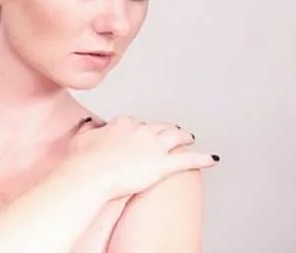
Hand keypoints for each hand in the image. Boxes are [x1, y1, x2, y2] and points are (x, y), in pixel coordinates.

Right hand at [61, 115, 218, 199]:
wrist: (92, 173)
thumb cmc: (84, 159)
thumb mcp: (82, 137)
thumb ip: (88, 127)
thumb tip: (90, 121)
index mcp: (125, 123)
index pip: (138, 123)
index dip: (143, 128)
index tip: (143, 132)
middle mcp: (142, 131)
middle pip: (160, 127)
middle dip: (167, 128)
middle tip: (173, 131)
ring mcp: (154, 146)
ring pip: (176, 137)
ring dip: (184, 137)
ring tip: (190, 138)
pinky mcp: (163, 164)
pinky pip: (188, 160)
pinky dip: (202, 159)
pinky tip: (212, 159)